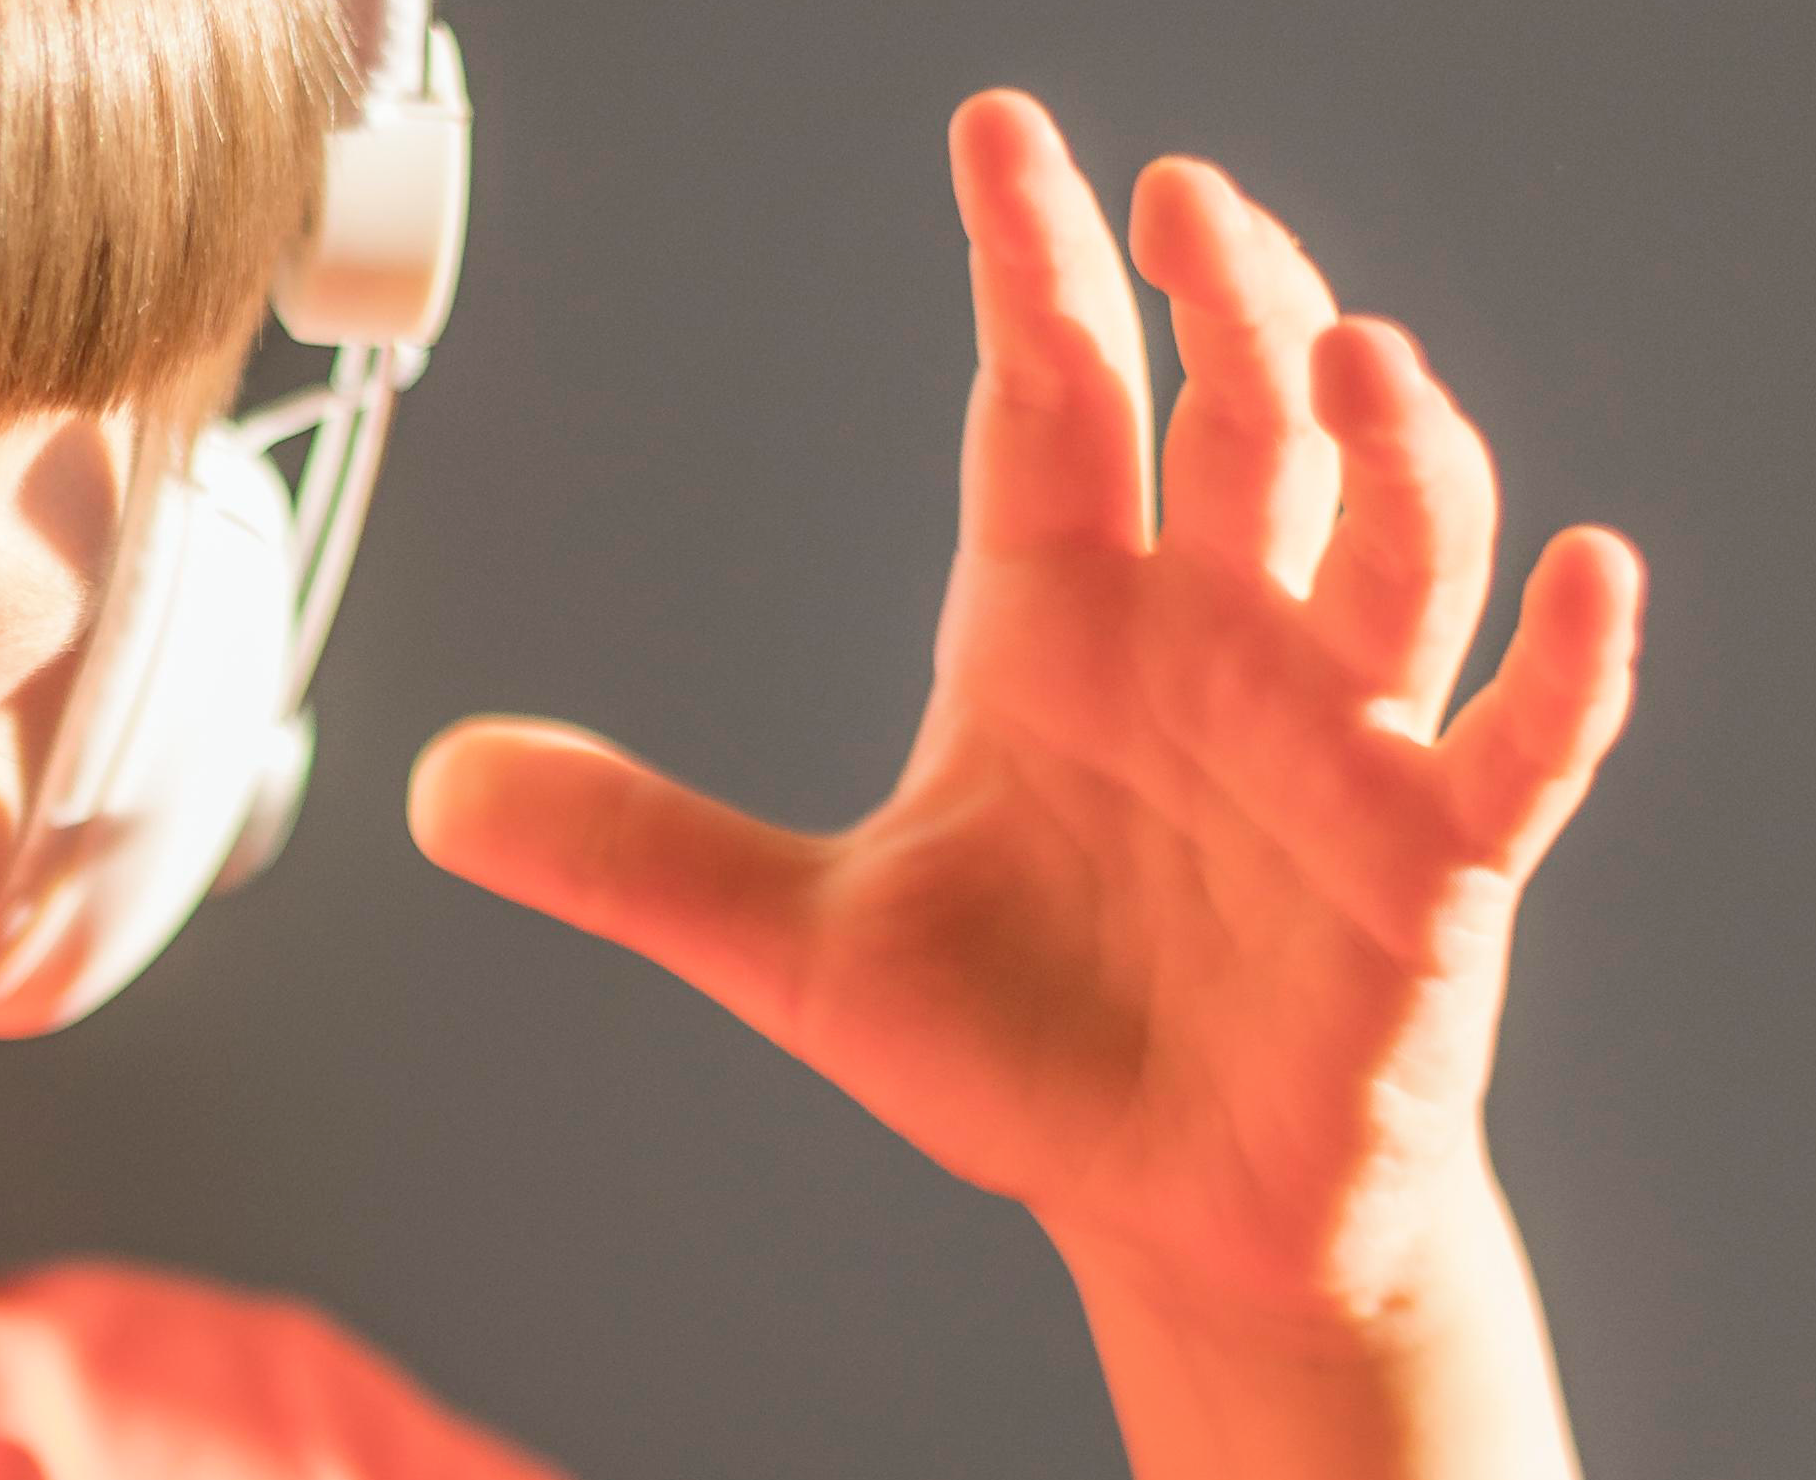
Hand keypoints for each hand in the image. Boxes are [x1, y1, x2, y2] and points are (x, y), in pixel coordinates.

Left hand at [405, 89, 1642, 1326]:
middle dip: (1228, 302)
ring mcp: (1335, 737)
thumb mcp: (800, 947)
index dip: (1031, 269)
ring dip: (1392, 445)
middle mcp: (1206, 644)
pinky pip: (1524, 737)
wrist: (1167, 1204)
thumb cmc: (1020, 1046)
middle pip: (1238, 426)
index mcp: (1056, 629)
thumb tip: (436, 787)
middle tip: (1185, 200)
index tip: (1001, 136)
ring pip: (1394, 543)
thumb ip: (635, 851)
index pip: (1046, 405)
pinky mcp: (1439, 857)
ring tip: (1347, 353)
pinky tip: (1583, 572)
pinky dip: (1568, 658)